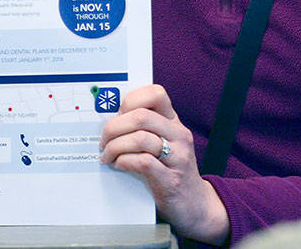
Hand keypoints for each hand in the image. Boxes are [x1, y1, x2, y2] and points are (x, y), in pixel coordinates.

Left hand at [99, 84, 229, 244]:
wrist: (197, 205)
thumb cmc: (172, 171)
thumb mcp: (163, 144)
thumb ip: (144, 129)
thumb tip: (110, 120)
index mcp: (174, 122)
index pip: (156, 94)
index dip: (131, 99)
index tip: (117, 114)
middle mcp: (179, 135)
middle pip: (141, 116)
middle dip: (114, 127)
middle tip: (104, 140)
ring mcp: (177, 157)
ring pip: (140, 138)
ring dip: (116, 146)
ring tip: (107, 155)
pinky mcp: (171, 180)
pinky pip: (143, 162)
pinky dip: (125, 161)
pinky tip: (119, 165)